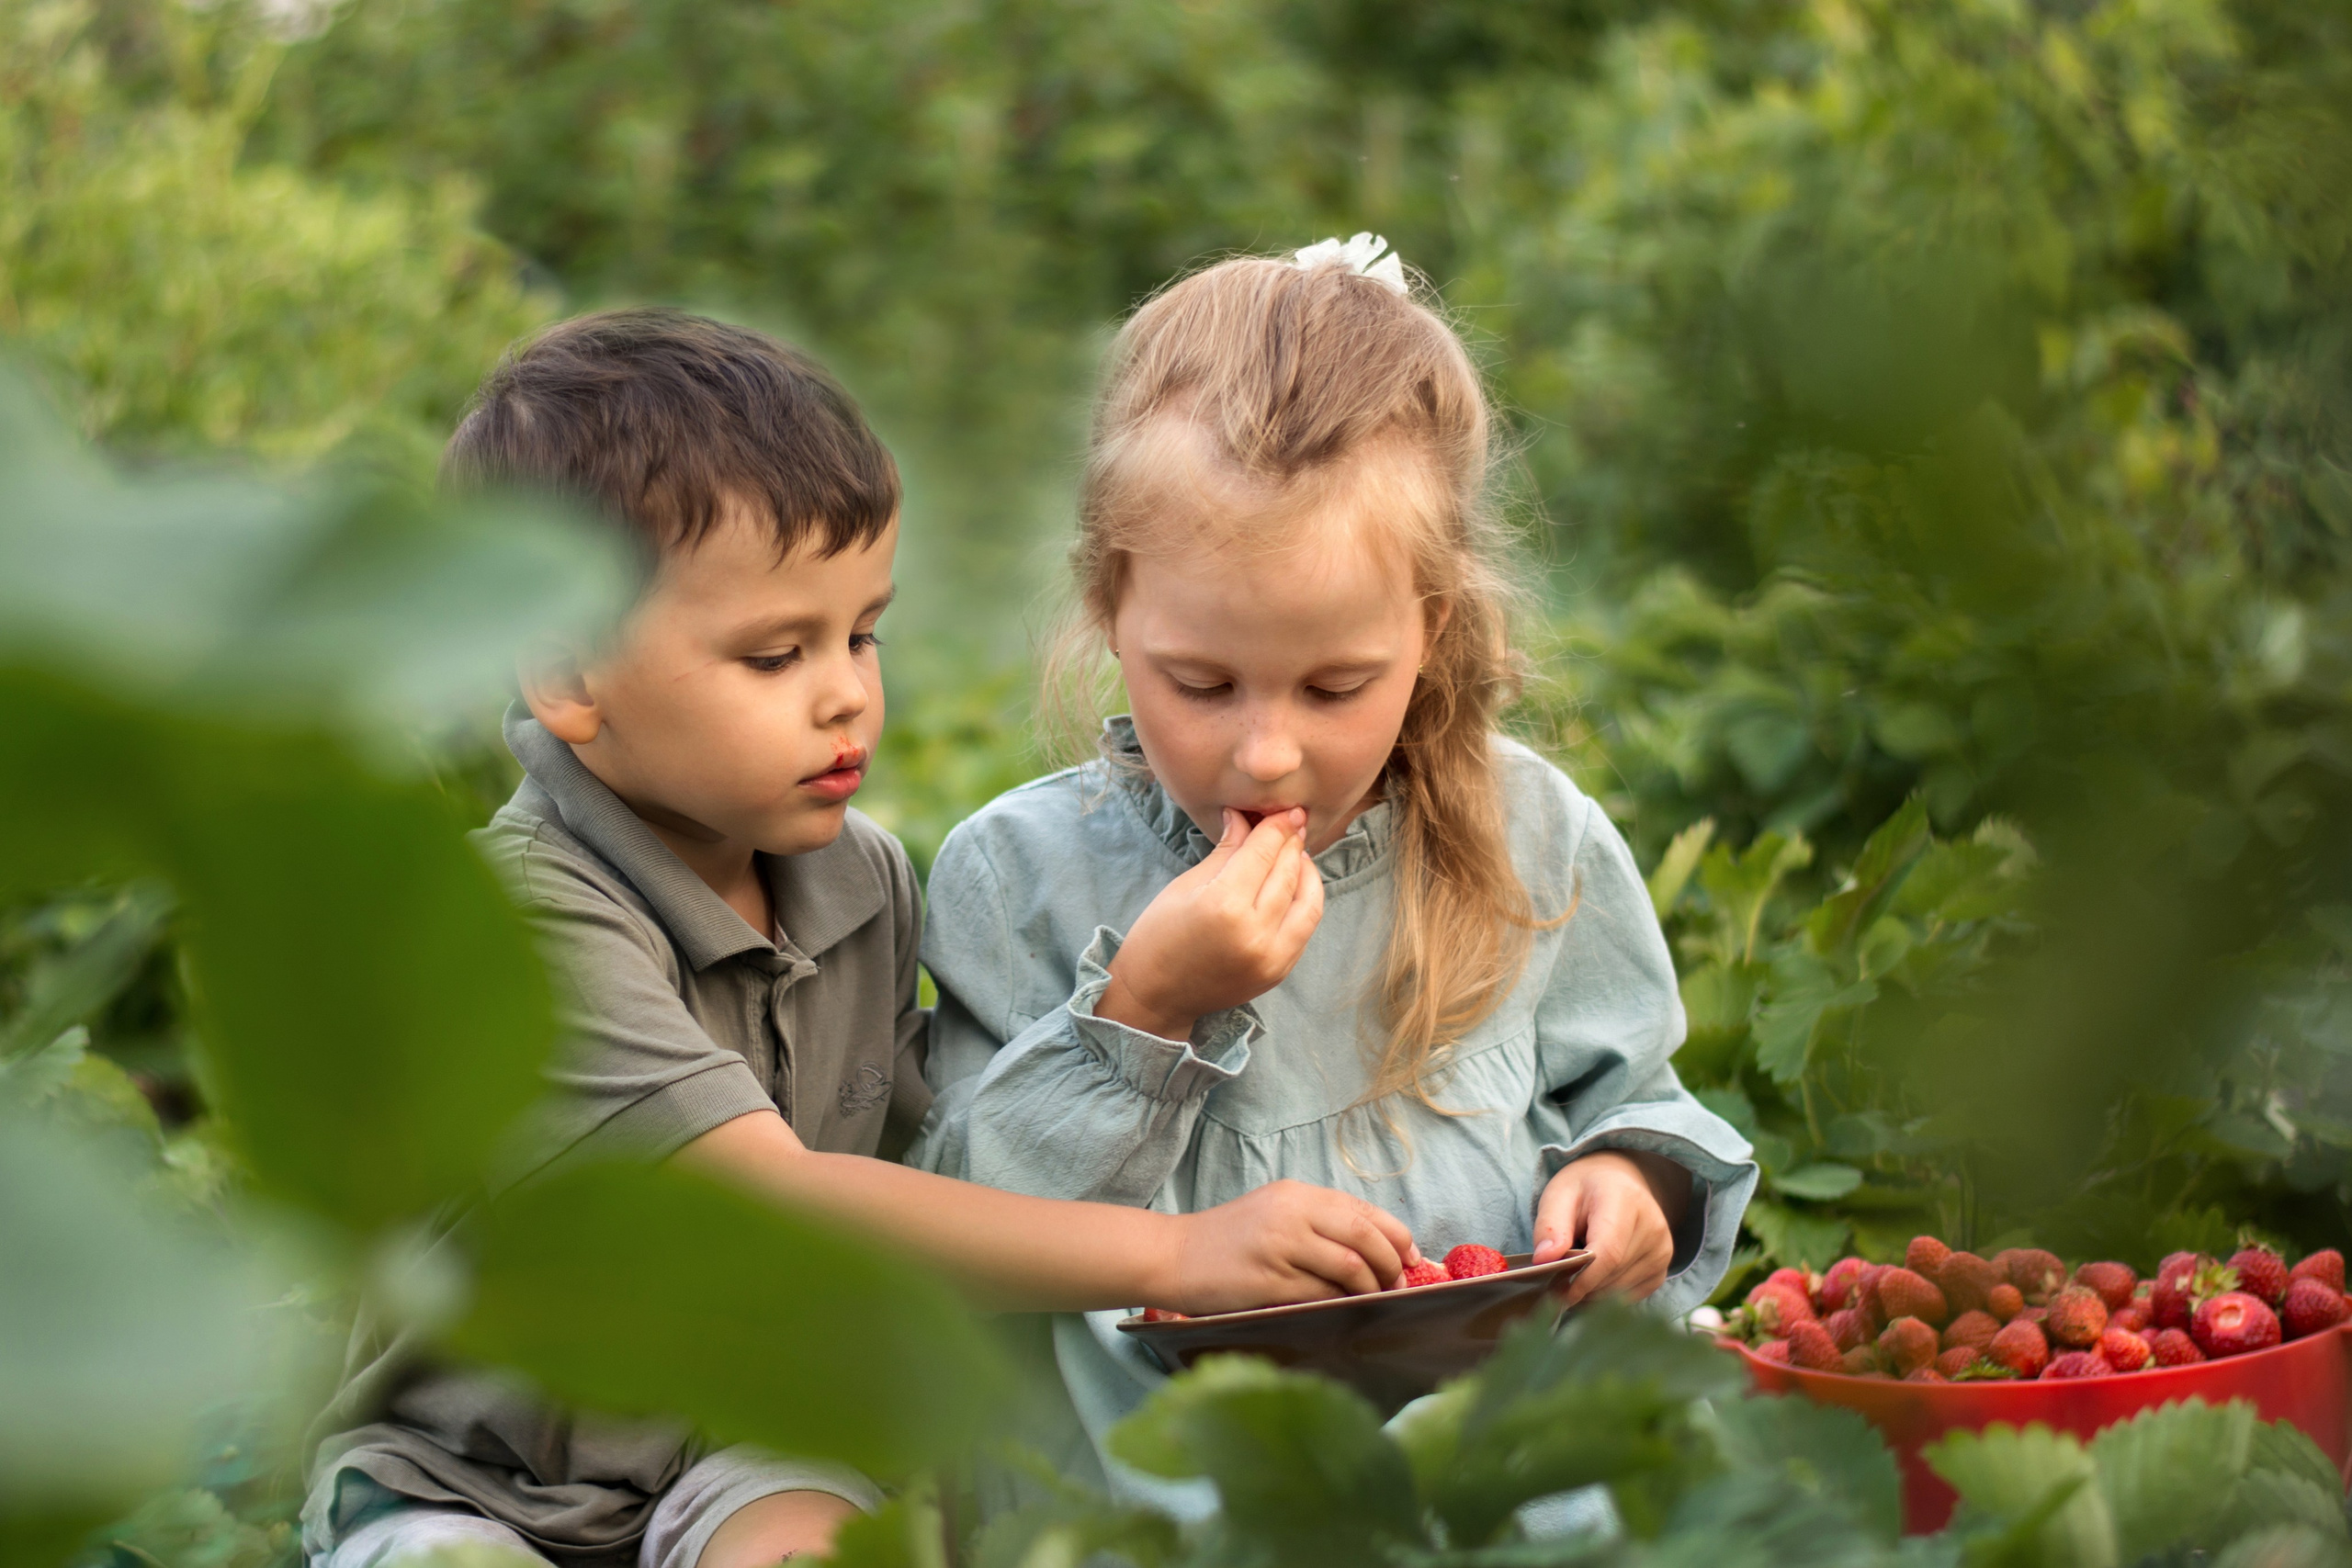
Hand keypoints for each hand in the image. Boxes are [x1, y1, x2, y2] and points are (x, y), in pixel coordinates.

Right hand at [1098, 807, 1324, 1041]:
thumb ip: (1226, 851)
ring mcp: (1271, 957)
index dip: (1278, 827)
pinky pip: (1304, 928)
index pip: (1263, 853)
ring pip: (1308, 902)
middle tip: (1293, 823)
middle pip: (1288, 873)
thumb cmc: (1160, 934)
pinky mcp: (1279, 972)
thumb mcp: (1187, 885)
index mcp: (1224, 906)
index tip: (1287, 810)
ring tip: (1297, 854)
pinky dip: (1304, 902)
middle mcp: (1254, 933)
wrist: (1156, 995)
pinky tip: (1295, 886)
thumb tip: (1247, 817)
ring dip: (1307, 873)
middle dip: (1293, 843)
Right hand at [1159, 1179, 1419, 1313]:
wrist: (1174, 1255)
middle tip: (1398, 1284)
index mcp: (1297, 1194)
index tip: (1412, 1257)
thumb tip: (1376, 1250)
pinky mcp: (1268, 1280)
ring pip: (1349, 1267)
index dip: (1396, 1235)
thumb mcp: (1275, 1213)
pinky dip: (1341, 1302)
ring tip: (1374, 1298)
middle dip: (1391, 1264)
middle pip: (1364, 1237)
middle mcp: (1291, 1213)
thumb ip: (1319, 1223)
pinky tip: (1343, 1307)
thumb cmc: (1228, 1240)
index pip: (1363, 1211)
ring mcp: (1279, 1246)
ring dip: (1371, 1287)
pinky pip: (1321, 1293)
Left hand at [1534, 1149, 1691, 1306]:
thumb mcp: (1558, 1195)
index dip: (1581, 1279)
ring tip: (1575, 1274)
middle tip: (1557, 1282)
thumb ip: (1549, 1227)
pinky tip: (1594, 1278)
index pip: (1607, 1253)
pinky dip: (1607, 1294)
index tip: (1556, 1293)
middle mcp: (1652, 1225)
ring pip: (1621, 1289)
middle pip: (1613, 1274)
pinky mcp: (1663, 1267)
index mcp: (1625, 1200)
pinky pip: (1631, 1296)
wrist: (1618, 1183)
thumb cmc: (1584, 1190)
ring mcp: (1662, 1248)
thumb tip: (1544, 1261)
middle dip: (1581, 1285)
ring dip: (1592, 1292)